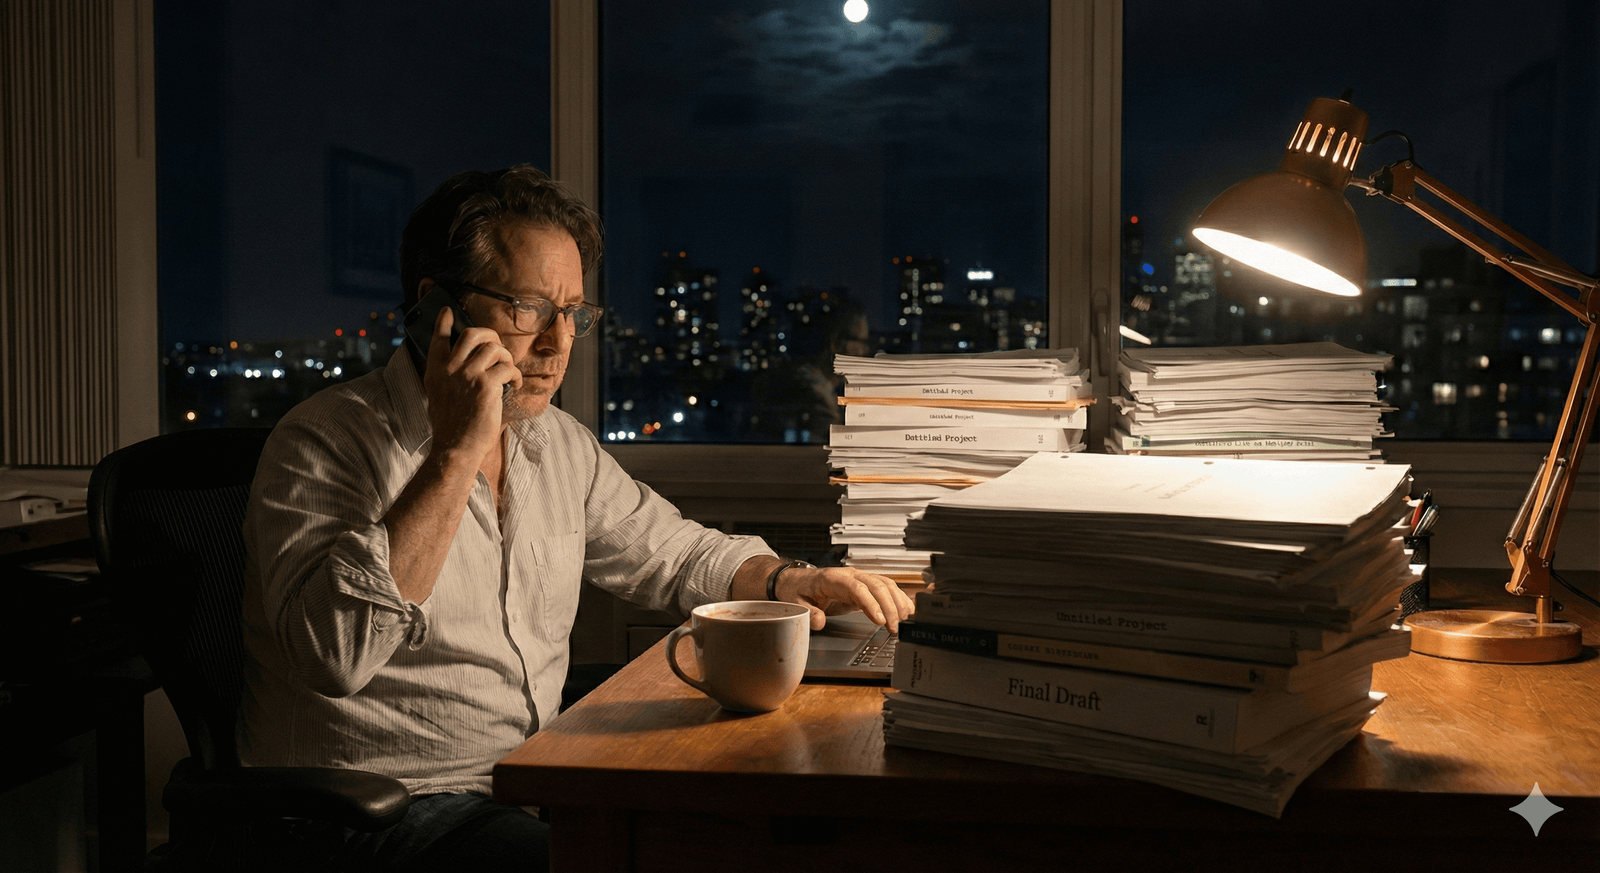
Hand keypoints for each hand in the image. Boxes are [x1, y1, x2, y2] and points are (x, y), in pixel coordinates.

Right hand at [422, 306, 522, 463]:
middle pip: (473, 334)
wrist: (456, 447)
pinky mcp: (486, 385)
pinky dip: (516, 375)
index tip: (448, 312)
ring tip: (509, 372)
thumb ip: (445, 377)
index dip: (444, 322)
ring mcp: (468, 375)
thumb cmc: (451, 426)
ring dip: (507, 358)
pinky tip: (516, 385)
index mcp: (435, 371)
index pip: (438, 339)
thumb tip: (460, 364)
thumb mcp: (437, 396)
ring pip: (495, 348)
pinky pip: (508, 368)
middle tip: (498, 347)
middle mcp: (450, 369)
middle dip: (491, 335)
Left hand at [775, 566, 914, 632]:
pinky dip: (898, 597)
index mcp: (833, 578)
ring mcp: (860, 578)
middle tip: (894, 628)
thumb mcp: (797, 603)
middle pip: (876, 585)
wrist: (798, 581)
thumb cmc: (799, 590)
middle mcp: (850, 575)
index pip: (857, 588)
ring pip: (885, 585)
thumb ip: (808, 613)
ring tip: (904, 621)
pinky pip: (886, 587)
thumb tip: (819, 621)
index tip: (879, 620)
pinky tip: (906, 609)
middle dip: (889, 607)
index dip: (870, 603)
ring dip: (897, 602)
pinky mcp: (865, 585)